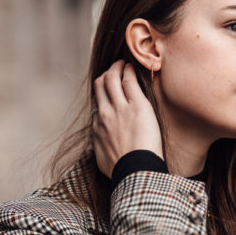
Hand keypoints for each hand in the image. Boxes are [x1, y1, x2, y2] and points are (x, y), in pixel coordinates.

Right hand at [92, 60, 162, 177]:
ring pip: (112, 80)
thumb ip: (103, 149)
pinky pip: (129, 82)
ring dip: (116, 68)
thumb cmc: (123, 171)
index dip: (103, 94)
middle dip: (106, 75)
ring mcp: (120, 108)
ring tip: (122, 63)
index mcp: (98, 127)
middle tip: (113, 69)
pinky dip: (128, 71)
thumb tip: (104, 150)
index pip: (98, 104)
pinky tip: (131, 67)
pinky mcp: (137, 105)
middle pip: (100, 87)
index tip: (108, 92)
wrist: (134, 171)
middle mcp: (105, 114)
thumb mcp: (104, 160)